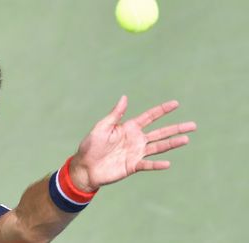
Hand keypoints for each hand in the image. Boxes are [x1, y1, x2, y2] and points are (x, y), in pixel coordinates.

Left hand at [70, 96, 196, 191]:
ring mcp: (136, 153)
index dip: (162, 110)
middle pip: (160, 132)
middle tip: (193, 125)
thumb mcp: (102, 127)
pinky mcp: (133, 166)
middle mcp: (136, 139)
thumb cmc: (90, 145)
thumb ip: (115, 114)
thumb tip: (125, 97)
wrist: (85, 167)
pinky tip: (168, 163)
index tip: (176, 103)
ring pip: (158, 147)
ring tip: (187, 139)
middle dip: (176, 128)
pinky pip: (147, 165)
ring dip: (172, 143)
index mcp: (129, 128)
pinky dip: (157, 165)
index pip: (150, 117)